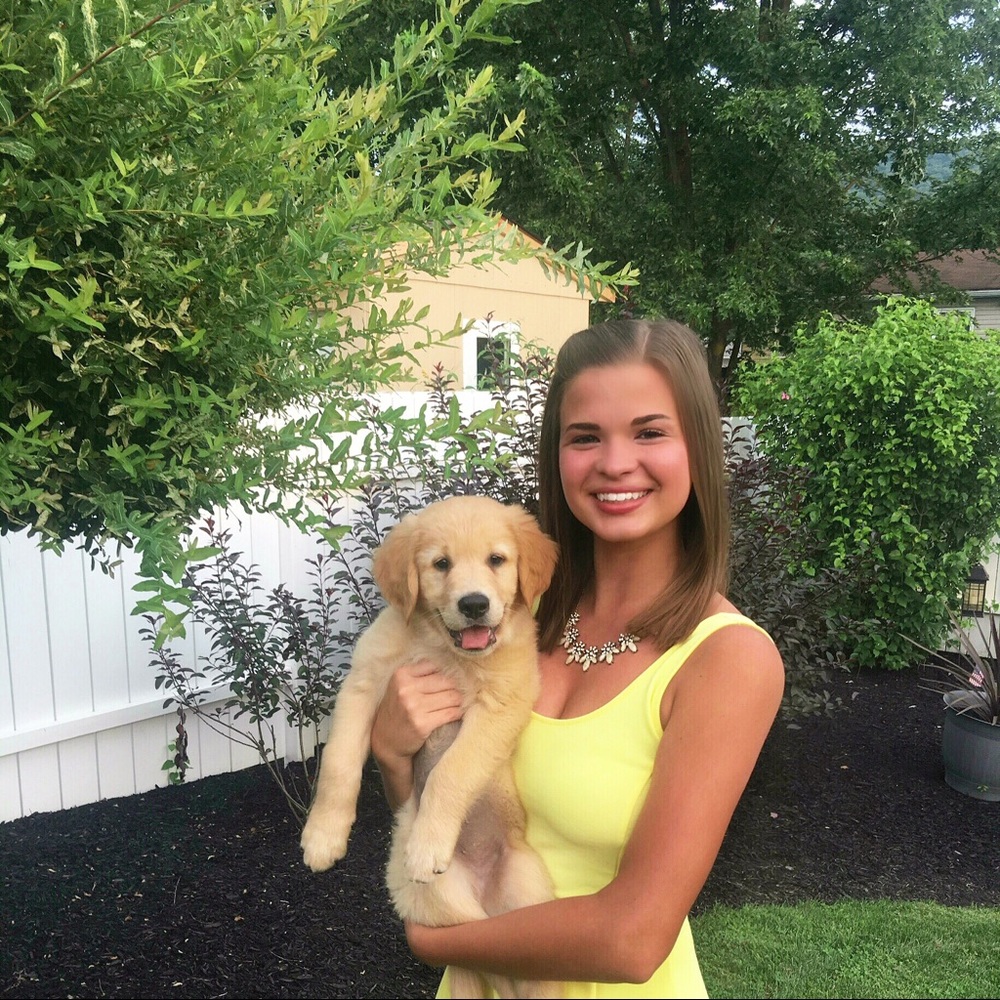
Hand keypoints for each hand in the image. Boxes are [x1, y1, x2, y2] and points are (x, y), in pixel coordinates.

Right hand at [371, 661, 463, 808]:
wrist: (385, 743)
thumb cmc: (396, 712)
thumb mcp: (399, 687)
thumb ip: (419, 675)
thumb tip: (450, 666)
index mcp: (401, 675)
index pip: (435, 666)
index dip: (443, 674)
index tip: (446, 682)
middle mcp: (406, 689)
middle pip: (446, 681)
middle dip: (454, 688)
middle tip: (455, 694)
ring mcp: (414, 707)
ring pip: (452, 696)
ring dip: (458, 701)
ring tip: (455, 704)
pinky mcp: (423, 724)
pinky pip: (452, 713)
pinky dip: (457, 713)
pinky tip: (455, 714)